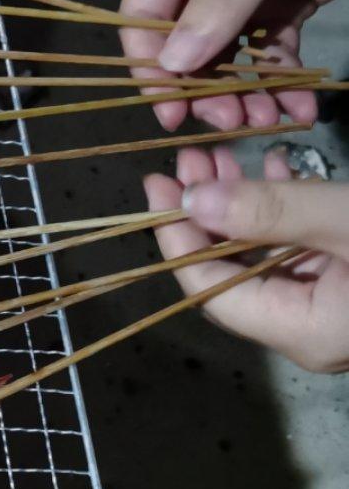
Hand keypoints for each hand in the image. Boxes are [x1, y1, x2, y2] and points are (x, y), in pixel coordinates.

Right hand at [120, 0, 348, 130]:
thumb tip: (173, 65)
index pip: (144, 12)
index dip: (150, 65)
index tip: (171, 111)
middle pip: (184, 43)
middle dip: (204, 87)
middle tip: (231, 122)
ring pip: (226, 56)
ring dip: (244, 93)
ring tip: (269, 119)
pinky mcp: (285, 1)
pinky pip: (271, 52)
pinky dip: (281, 83)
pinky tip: (298, 106)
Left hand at [144, 149, 348, 372]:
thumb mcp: (347, 218)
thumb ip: (271, 211)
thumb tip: (192, 201)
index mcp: (302, 332)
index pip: (211, 291)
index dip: (178, 239)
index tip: (158, 187)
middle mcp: (308, 332)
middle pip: (233, 274)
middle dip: (206, 213)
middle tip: (189, 160)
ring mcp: (331, 311)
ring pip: (265, 258)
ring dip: (242, 206)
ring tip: (221, 156)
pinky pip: (300, 252)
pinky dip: (283, 212)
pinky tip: (272, 167)